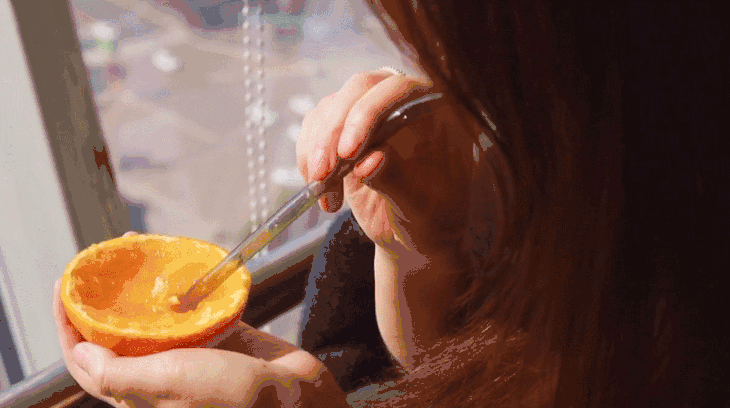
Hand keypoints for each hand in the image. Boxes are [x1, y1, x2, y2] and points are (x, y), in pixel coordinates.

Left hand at [54, 238, 347, 407]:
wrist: (293, 395)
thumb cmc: (231, 395)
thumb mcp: (168, 383)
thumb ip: (117, 374)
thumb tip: (77, 353)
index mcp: (140, 391)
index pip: (87, 360)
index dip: (68, 326)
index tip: (63, 287)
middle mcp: (160, 372)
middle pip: (118, 333)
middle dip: (103, 299)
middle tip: (99, 265)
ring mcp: (189, 353)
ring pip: (154, 316)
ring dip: (141, 287)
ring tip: (135, 254)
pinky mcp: (217, 335)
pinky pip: (191, 306)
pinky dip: (182, 284)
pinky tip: (178, 262)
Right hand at [296, 70, 475, 263]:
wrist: (417, 231)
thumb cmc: (433, 217)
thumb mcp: (422, 209)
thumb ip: (397, 182)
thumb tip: (367, 162)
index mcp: (432, 112)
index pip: (399, 89)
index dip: (369, 112)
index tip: (349, 153)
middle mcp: (400, 103)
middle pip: (358, 90)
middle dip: (333, 131)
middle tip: (323, 173)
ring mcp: (369, 113)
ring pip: (330, 108)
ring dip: (317, 149)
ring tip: (325, 192)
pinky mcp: (342, 130)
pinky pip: (315, 128)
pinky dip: (309, 159)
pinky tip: (322, 191)